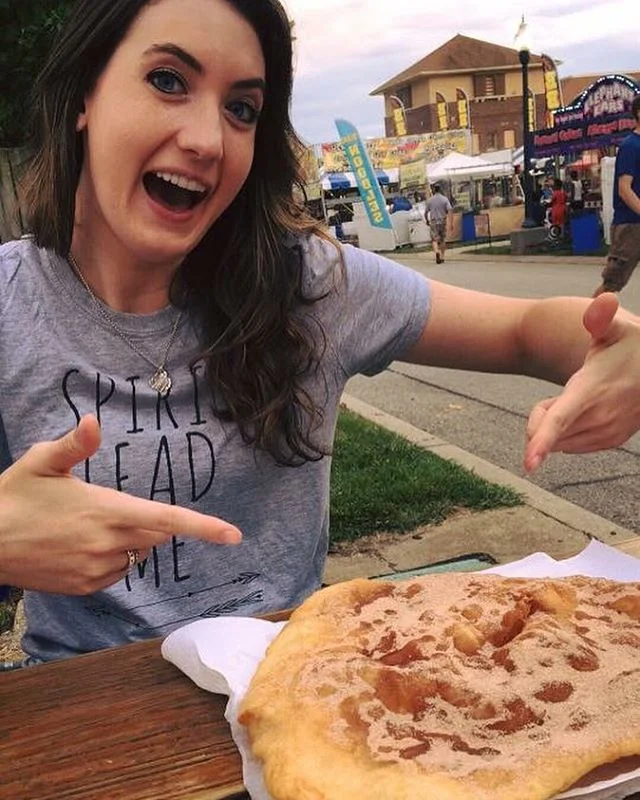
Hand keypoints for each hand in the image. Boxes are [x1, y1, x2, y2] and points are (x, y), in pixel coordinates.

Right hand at [0, 415, 240, 593]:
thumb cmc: (13, 497)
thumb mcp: (40, 461)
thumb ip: (74, 444)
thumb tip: (93, 421)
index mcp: (106, 509)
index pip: (167, 518)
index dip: (204, 527)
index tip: (234, 535)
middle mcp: (107, 543)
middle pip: (158, 535)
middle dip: (152, 521)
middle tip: (115, 506)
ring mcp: (96, 569)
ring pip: (139, 554)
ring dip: (132, 541)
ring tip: (90, 525)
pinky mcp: (84, 587)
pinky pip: (118, 572)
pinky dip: (114, 559)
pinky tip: (82, 546)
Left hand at [525, 293, 639, 471]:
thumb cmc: (631, 347)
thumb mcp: (616, 328)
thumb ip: (601, 317)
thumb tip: (602, 301)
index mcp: (592, 390)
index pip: (560, 419)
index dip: (541, 441)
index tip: (529, 464)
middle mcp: (598, 416)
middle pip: (548, 429)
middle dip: (541, 415)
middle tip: (562, 392)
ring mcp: (605, 432)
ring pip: (558, 439)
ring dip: (555, 423)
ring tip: (580, 397)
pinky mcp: (610, 442)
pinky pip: (570, 445)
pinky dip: (566, 432)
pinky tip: (584, 411)